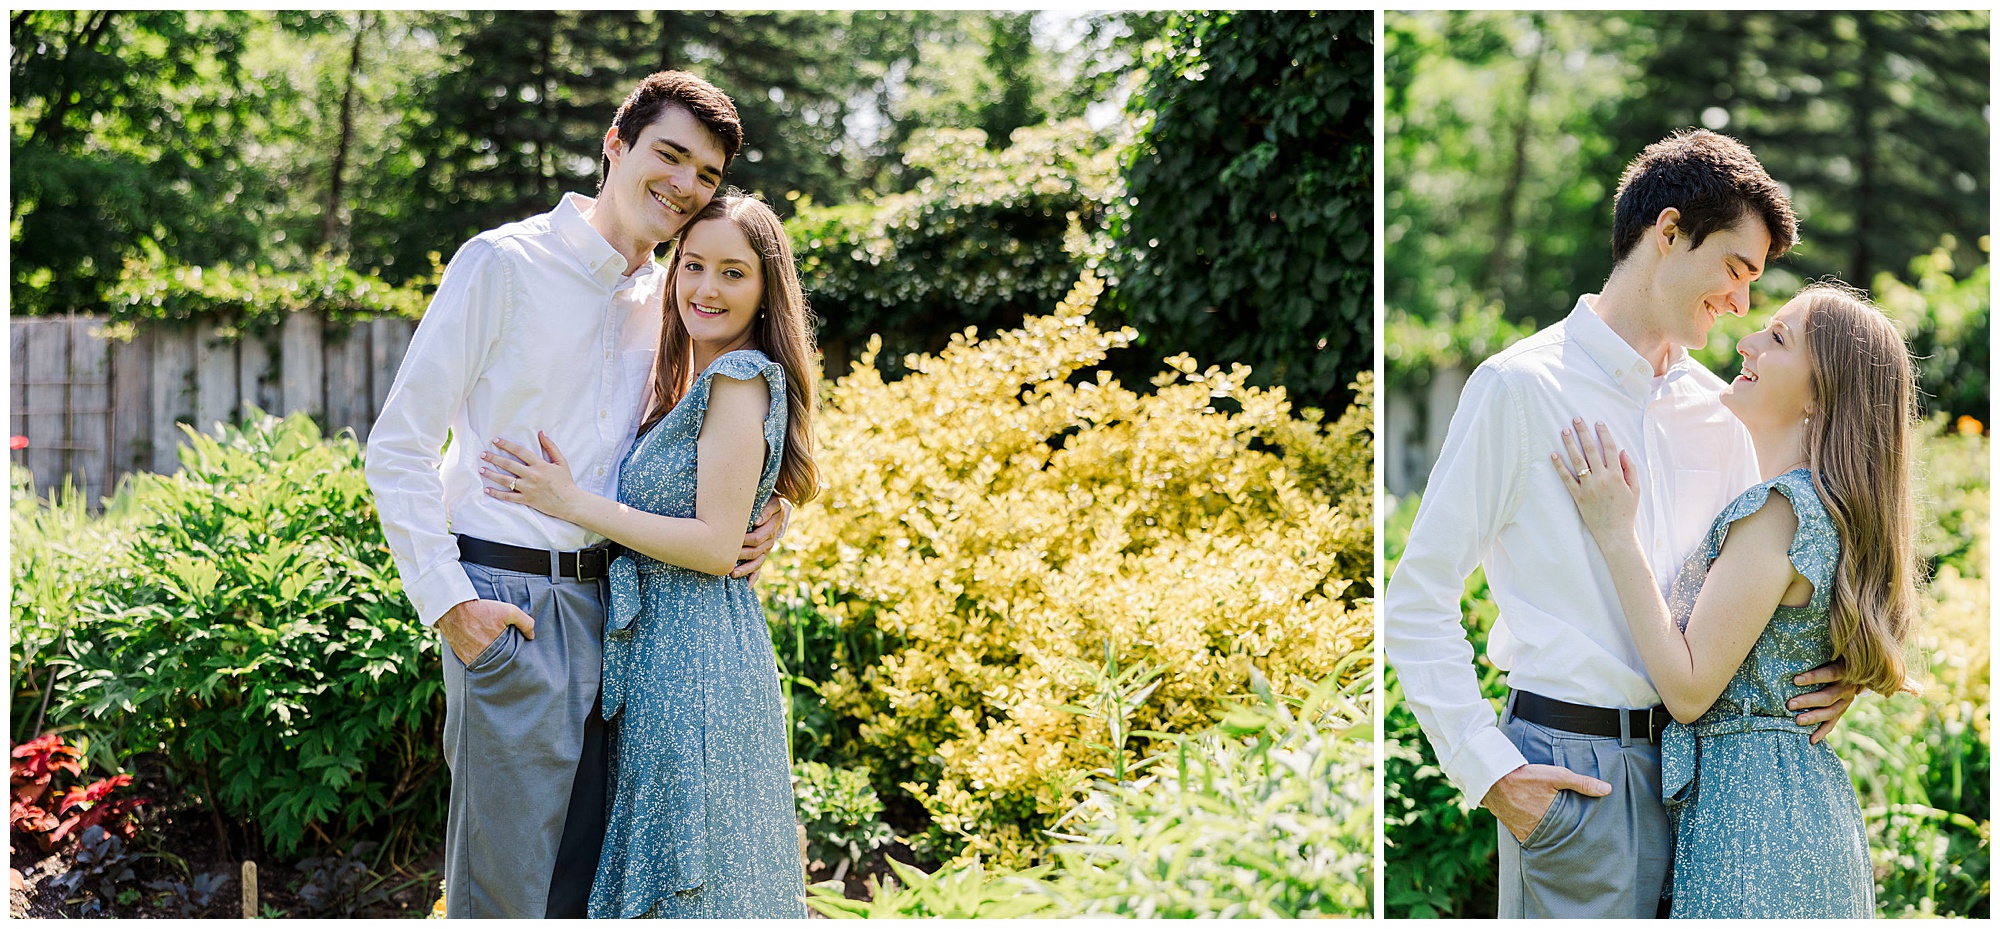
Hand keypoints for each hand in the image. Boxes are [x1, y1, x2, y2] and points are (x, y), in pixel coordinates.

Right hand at [437, 598, 534, 665]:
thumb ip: (525, 623)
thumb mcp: (509, 611)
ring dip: (490, 658)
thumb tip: (531, 636)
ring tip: (491, 648)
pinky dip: (478, 657)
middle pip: (499, 662)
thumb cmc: (482, 609)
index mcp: (498, 650)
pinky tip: (480, 648)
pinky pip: (473, 661)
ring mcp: (471, 659)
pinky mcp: (462, 657)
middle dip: (503, 658)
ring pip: (486, 663)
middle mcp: (484, 658)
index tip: (518, 652)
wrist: (454, 608)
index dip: (515, 655)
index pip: (511, 659)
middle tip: (504, 650)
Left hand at [483, 433, 581, 519]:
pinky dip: (497, 493)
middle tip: (482, 454)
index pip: (519, 451)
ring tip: (481, 469)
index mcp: (540, 465)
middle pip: (508, 465)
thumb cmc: (565, 481)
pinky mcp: (526, 499)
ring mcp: (528, 488)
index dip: (506, 445)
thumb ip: (550, 446)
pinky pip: (508, 496)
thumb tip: (541, 433)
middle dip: (493, 458)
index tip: (495, 441)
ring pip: (505, 480)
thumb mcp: (561, 462)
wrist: (569, 502)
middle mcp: (532, 475)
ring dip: (492, 474)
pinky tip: (487, 489)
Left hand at [730, 496, 790, 580]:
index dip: (748, 539)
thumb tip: (756, 522)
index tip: (736, 537)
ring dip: (745, 569)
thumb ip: (765, 509)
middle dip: (741, 553)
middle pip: (757, 550)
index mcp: (773, 523)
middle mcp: (771, 537)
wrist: (770, 503)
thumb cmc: (764, 499)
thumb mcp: (769, 500)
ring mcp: (767, 547)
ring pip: (757, 562)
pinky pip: (758, 569)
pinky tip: (746, 587)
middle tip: (727, 556)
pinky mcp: (762, 554)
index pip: (761, 535)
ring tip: (732, 573)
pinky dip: (752, 578)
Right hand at [1483, 763, 1613, 843]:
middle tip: (1573, 832)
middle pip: (1557, 837)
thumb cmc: (1525, 776)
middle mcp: (1537, 831)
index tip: (1587, 833)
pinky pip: (1528, 834)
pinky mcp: (1513, 829)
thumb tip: (1607, 789)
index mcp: (1551, 821)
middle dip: (1564, 834)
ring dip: (1549, 833)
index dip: (1579, 832)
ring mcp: (1523, 832)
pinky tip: (1538, 825)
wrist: (1491, 778)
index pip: (1571, 832)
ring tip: (1558, 829)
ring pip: (1542, 836)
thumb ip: (1581, 783)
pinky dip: (1534, 831)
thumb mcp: (1556, 776)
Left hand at [1552, 418, 1640, 539]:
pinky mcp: (1578, 496)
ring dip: (1570, 444)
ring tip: (1564, 431)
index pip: (1609, 449)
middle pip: (1591, 450)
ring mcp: (1589, 487)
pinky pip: (1567, 479)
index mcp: (1617, 475)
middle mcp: (1602, 478)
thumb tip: (1622, 450)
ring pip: (1577, 461)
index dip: (1603, 434)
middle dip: (1583, 433)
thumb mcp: (1636, 489)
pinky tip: (1553, 454)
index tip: (1598, 422)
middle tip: (1576, 419)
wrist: (1615, 533)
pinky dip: (1559, 466)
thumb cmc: (1626, 511)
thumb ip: (1630, 469)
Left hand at [1789, 659, 1859, 743]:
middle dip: (1808, 701)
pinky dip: (1822, 732)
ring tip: (1797, 721)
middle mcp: (1847, 688)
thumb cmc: (1834, 657)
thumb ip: (1817, 653)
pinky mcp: (1842, 710)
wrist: (1858, 671)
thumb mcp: (1831, 653)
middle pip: (1827, 697)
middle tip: (1789, 704)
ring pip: (1830, 712)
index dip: (1813, 677)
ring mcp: (1846, 701)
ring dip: (1813, 717)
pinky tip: (1811, 740)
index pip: (1829, 674)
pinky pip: (1832, 723)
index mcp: (1844, 671)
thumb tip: (1792, 644)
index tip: (1795, 680)